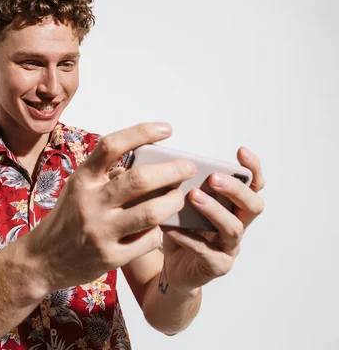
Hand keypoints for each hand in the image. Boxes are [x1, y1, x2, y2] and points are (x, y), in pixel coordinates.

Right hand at [23, 123, 196, 291]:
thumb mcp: (78, 188)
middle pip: (140, 179)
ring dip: (173, 202)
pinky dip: (159, 232)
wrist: (42, 260)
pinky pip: (148, 240)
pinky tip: (159, 228)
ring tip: (179, 197)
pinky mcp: (110, 257)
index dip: (142, 133)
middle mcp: (90, 203)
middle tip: (188, 168)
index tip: (167, 129)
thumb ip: (106, 175)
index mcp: (82, 180)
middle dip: (172, 170)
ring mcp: (100, 231)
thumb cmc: (68, 218)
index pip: (112, 146)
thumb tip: (148, 162)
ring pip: (151, 212)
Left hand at [161, 147, 265, 291]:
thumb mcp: (181, 205)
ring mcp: (229, 247)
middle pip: (252, 206)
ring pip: (233, 228)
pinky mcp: (217, 266)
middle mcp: (237, 225)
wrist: (173, 268)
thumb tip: (167, 163)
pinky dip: (188, 237)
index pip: (253, 185)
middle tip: (213, 178)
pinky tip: (171, 227)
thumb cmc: (180, 230)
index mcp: (233, 207)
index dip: (252, 168)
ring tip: (193, 196)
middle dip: (235, 190)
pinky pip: (206, 251)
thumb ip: (182, 187)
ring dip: (214, 210)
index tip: (241, 151)